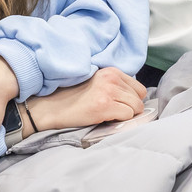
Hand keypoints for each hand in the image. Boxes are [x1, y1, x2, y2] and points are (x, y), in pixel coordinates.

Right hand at [25, 68, 146, 132]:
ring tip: (108, 114)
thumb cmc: (72, 97)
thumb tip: (136, 98)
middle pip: (139, 98)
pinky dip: (119, 121)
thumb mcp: (96, 82)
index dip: (131, 99)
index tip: (119, 105)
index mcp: (111, 71)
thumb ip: (115, 84)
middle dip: (130, 108)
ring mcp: (109, 91)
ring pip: (136, 108)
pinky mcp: (105, 106)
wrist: (51, 107)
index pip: (138, 87)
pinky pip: (128, 116)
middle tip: (113, 111)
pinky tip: (104, 118)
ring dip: (125, 115)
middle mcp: (112, 78)